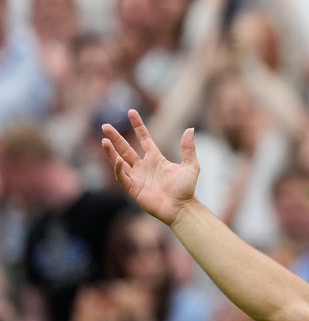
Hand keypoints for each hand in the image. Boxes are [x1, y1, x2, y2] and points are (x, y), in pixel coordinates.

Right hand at [101, 110, 199, 226]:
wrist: (182, 208)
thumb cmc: (186, 189)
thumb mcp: (191, 166)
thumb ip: (188, 148)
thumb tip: (190, 129)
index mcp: (156, 158)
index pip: (144, 138)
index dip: (138, 126)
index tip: (131, 112)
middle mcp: (144, 166)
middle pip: (126, 148)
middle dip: (116, 137)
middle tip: (105, 126)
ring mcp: (137, 177)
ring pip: (119, 161)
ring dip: (111, 151)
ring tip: (104, 140)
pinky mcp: (133, 189)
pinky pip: (122, 177)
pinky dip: (118, 169)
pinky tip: (117, 160)